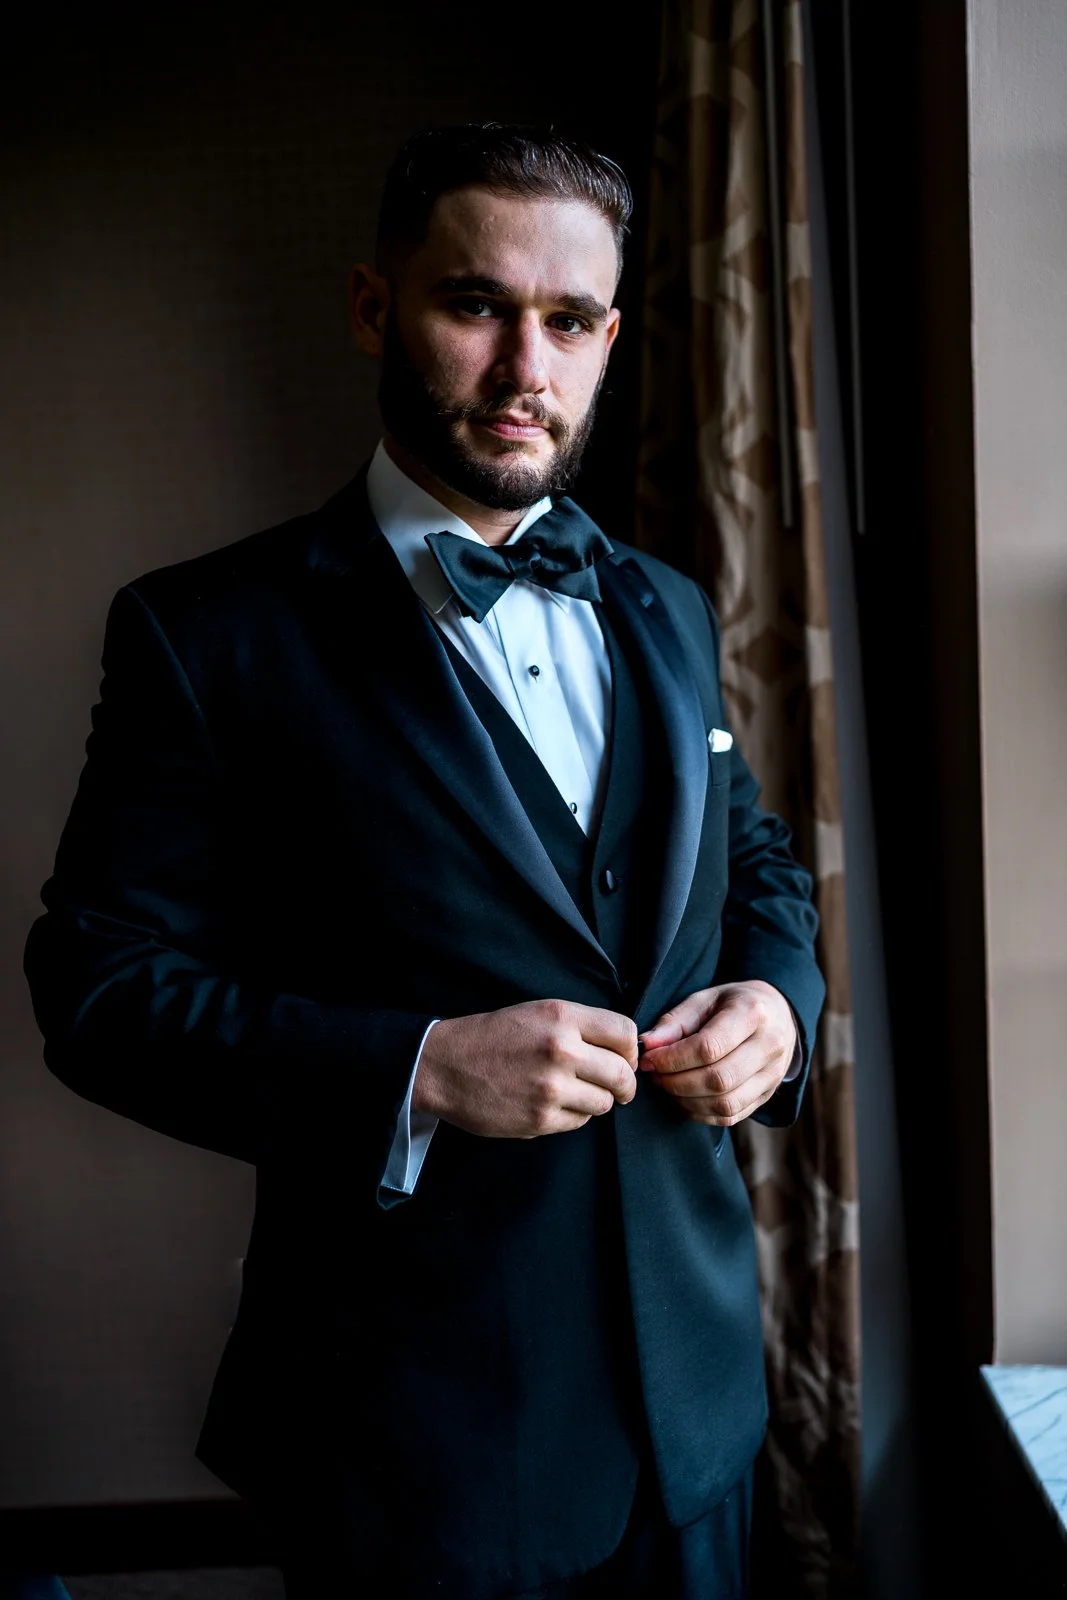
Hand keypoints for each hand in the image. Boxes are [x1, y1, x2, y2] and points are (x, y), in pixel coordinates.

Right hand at [413, 999, 638, 1138]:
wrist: (444, 1065)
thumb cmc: (492, 1037)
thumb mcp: (537, 1013)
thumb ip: (580, 1026)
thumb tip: (624, 1050)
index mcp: (562, 1017)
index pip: (625, 1034)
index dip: (630, 1050)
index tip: (624, 1059)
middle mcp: (561, 1050)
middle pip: (623, 1074)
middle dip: (625, 1084)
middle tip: (619, 1088)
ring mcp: (551, 1087)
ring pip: (604, 1102)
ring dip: (596, 1100)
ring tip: (574, 1092)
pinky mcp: (541, 1118)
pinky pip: (580, 1122)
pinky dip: (573, 1115)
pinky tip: (552, 1103)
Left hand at [637, 980, 796, 1125]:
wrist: (778, 1014)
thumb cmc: (734, 1004)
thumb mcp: (705, 999)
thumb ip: (675, 1021)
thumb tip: (647, 1045)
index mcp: (752, 1013)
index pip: (708, 1047)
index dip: (672, 1059)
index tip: (649, 1060)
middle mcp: (769, 1045)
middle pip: (718, 1079)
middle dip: (677, 1083)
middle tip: (656, 1076)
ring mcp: (773, 1074)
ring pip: (725, 1103)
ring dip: (687, 1101)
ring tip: (668, 1087)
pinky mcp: (768, 1095)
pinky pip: (731, 1116)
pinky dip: (701, 1114)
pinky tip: (685, 1100)